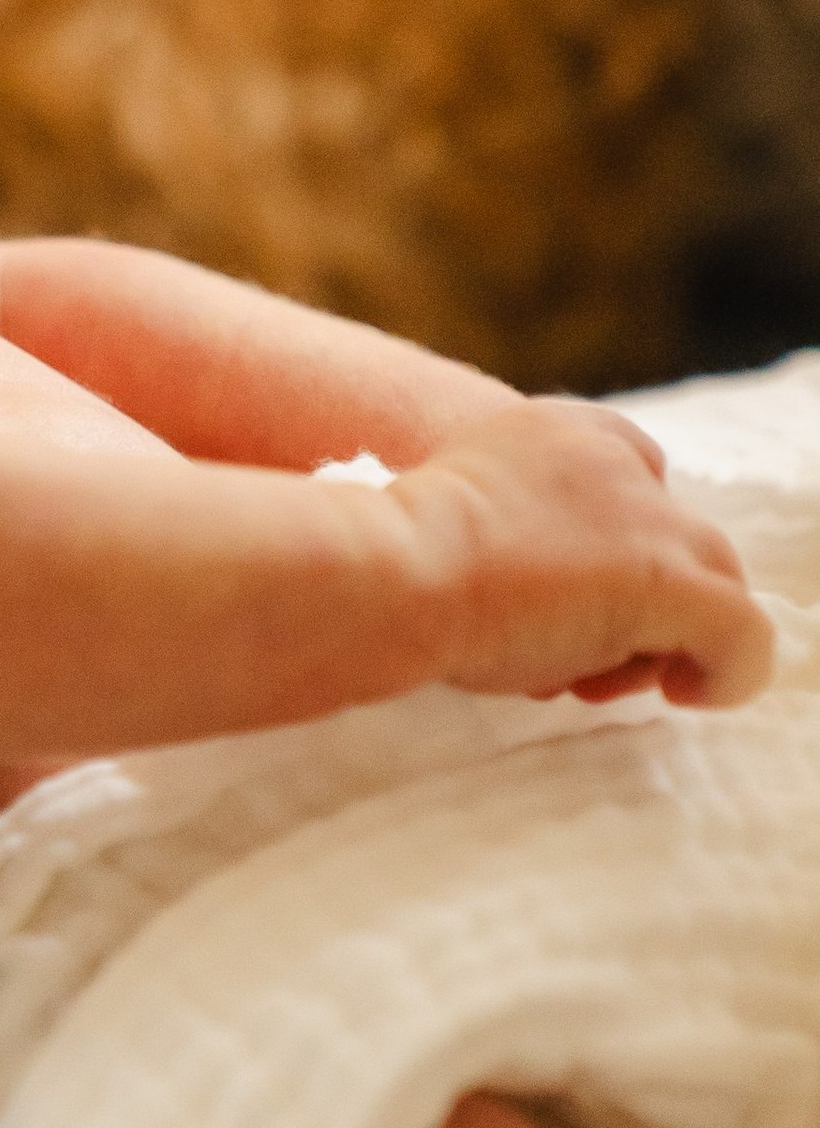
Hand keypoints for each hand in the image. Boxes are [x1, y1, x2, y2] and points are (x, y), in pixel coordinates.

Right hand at [386, 400, 771, 710]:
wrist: (385, 575)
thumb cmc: (390, 565)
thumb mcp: (451, 524)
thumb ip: (511, 535)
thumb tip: (542, 611)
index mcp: (552, 431)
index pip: (631, 479)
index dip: (613, 551)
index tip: (567, 601)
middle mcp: (614, 461)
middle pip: (677, 536)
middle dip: (639, 604)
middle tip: (574, 660)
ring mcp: (647, 519)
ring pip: (712, 580)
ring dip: (664, 638)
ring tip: (591, 682)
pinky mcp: (669, 581)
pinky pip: (742, 633)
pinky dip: (730, 671)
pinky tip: (690, 695)